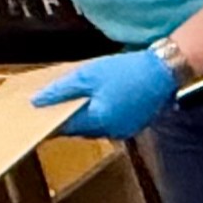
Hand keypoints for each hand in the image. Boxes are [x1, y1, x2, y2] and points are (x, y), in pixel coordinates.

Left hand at [33, 48, 181, 140]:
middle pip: (80, 129)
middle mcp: (110, 131)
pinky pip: (111, 124)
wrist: (165, 71)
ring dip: (86, 117)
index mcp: (97, 121)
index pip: (64, 128)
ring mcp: (125, 130)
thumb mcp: (88, 75)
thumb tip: (37, 101)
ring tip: (80, 99)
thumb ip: (61, 90)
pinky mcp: (135, 125)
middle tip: (58, 102)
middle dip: (68, 118)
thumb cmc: (127, 71)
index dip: (50, 121)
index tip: (38, 114)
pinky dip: (102, 115)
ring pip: (96, 127)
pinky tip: (102, 100)